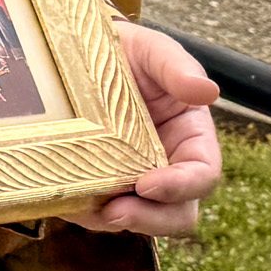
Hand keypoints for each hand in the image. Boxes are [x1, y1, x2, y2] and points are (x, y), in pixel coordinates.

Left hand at [77, 21, 224, 237]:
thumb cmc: (126, 52)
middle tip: (114, 212)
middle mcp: (167, 167)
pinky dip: (81, 210)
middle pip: (174, 214)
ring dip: (109, 219)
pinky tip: (62, 197)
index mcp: (191, 139)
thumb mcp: (152, 51)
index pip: (202, 176)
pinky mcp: (97, 185)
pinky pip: (93, 211)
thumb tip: (208, 91)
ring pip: (133, 219)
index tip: (147, 185)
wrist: (77, 51)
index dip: (181, 187)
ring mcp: (131, 180)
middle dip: (148, 219)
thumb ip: (177, 67)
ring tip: (81, 204)